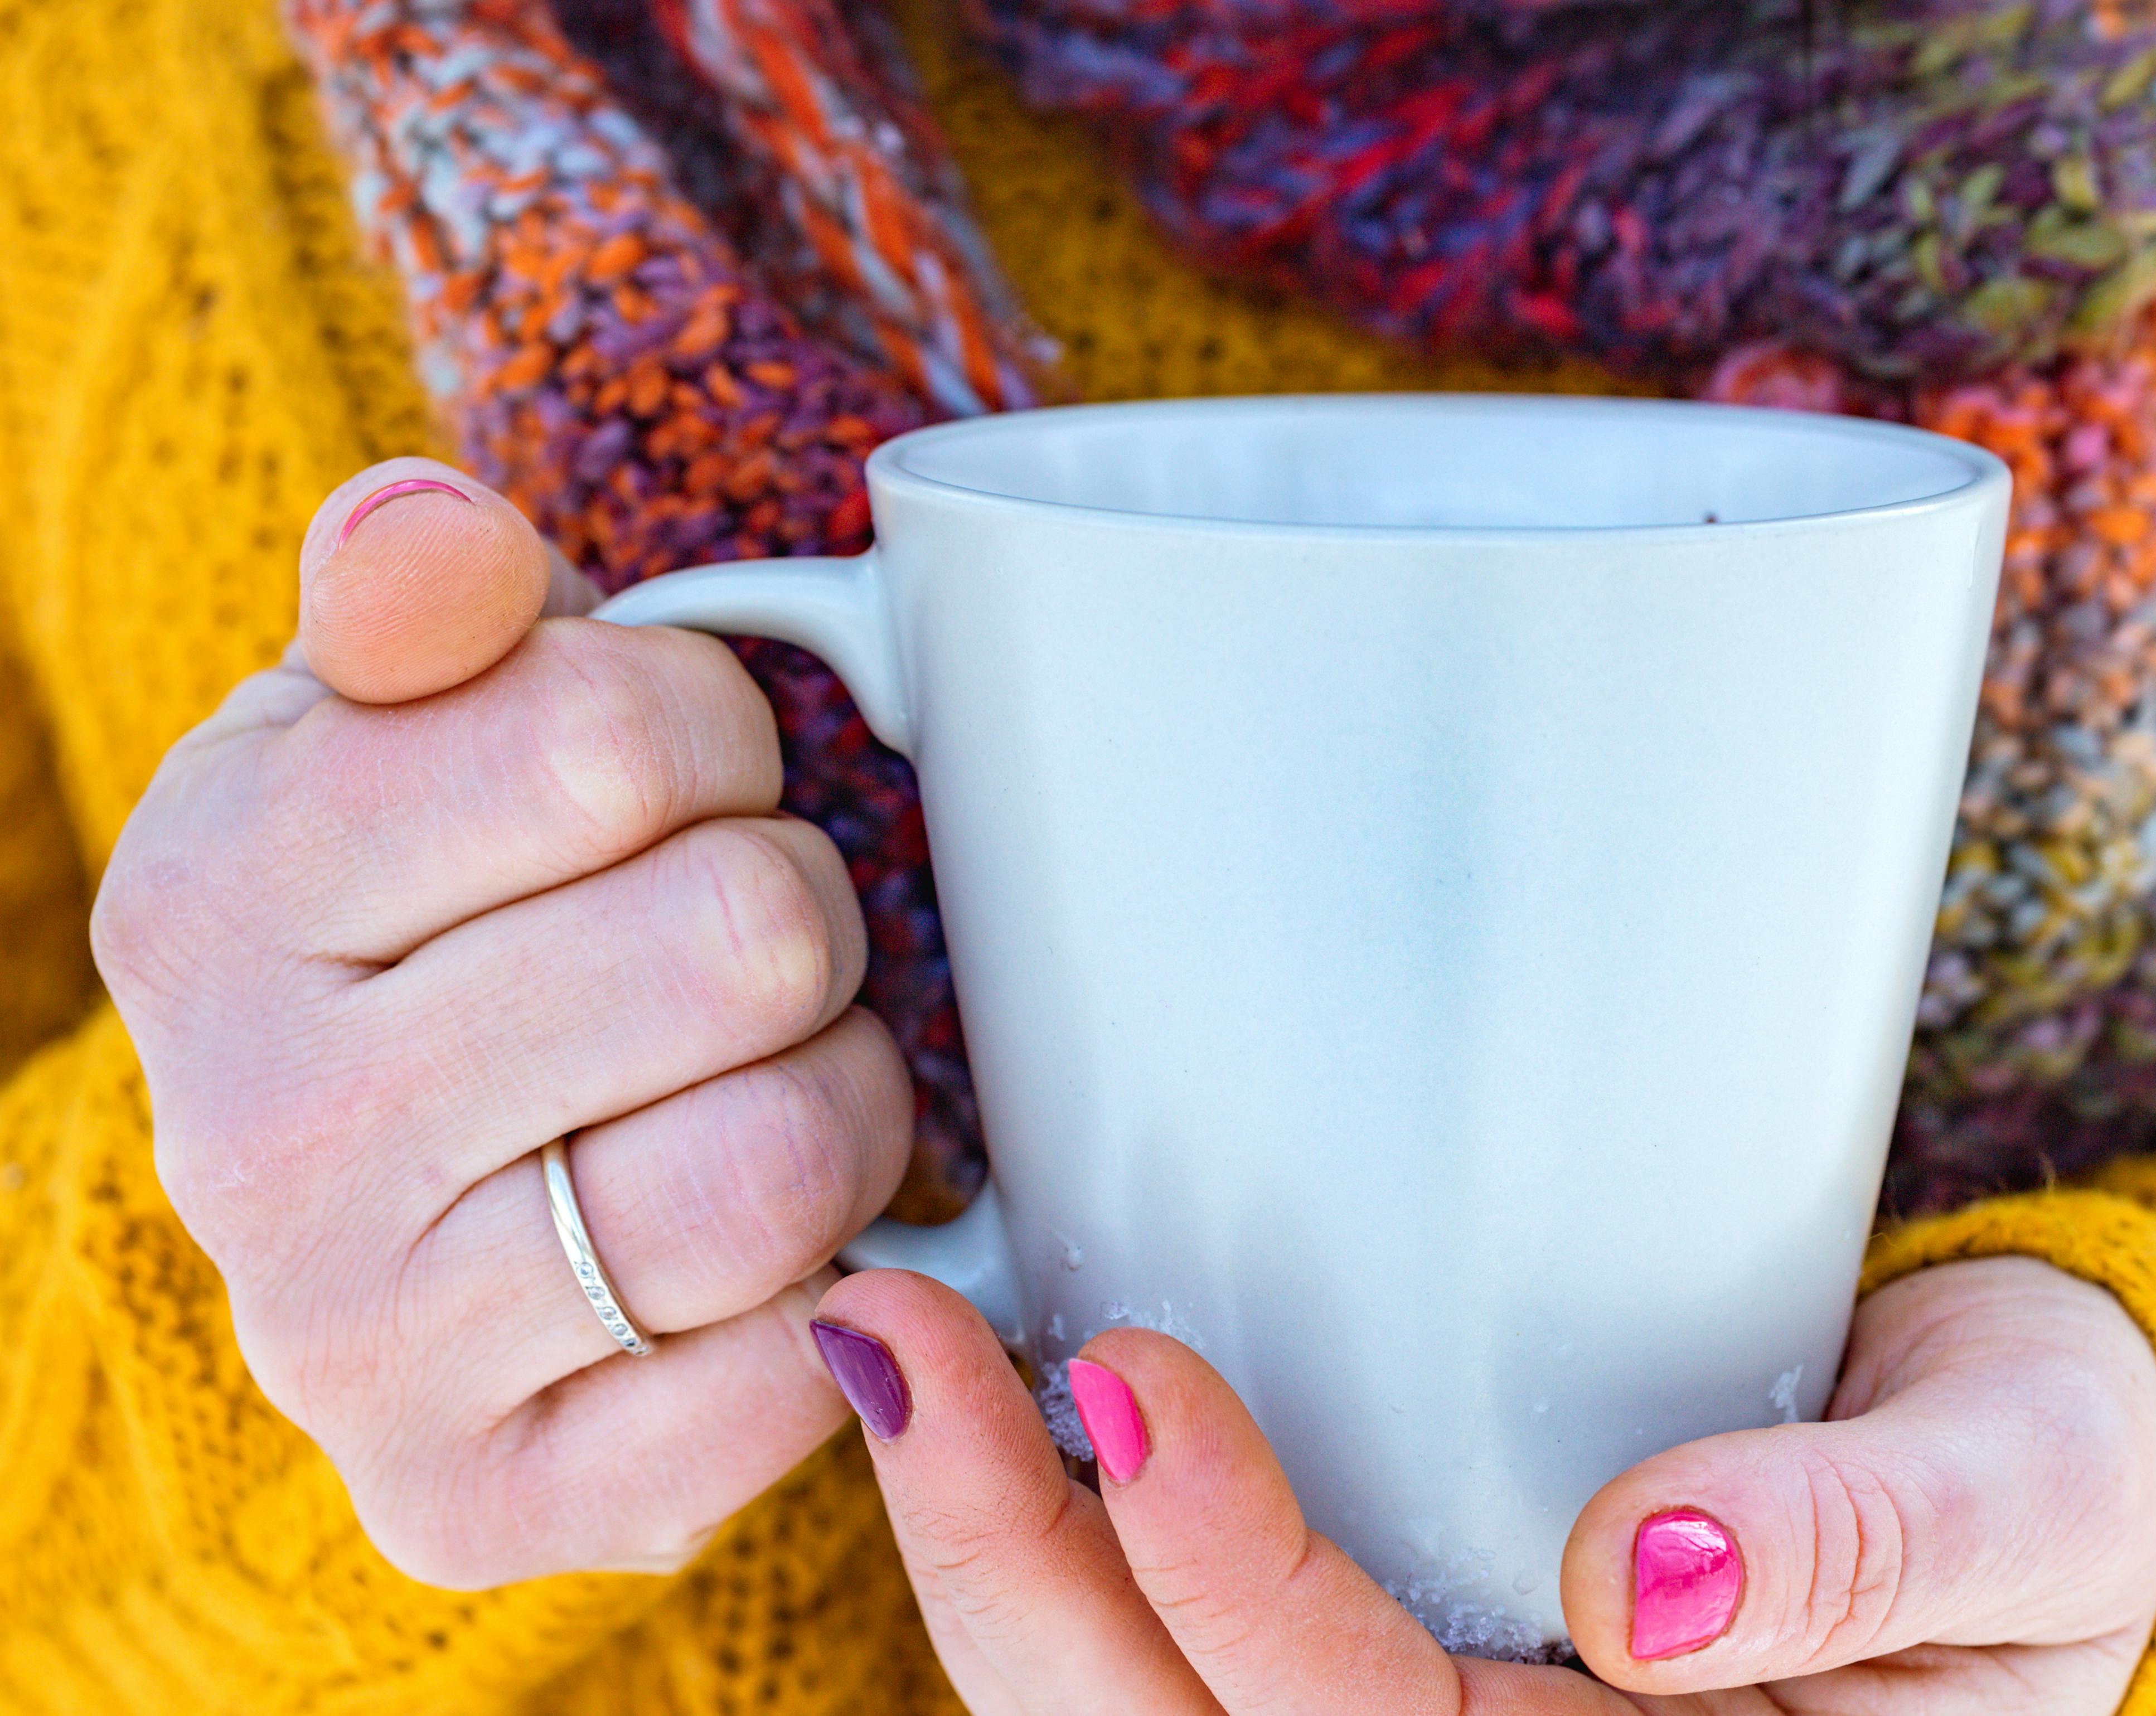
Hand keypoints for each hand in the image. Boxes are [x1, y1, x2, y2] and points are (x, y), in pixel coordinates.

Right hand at [94, 459, 910, 1584]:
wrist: (375, 1196)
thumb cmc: (429, 913)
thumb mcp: (393, 715)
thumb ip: (423, 591)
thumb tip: (436, 537)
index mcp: (216, 897)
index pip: (625, 737)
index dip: (716, 742)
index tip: (667, 789)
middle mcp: (259, 1139)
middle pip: (744, 941)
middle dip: (791, 922)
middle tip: (728, 955)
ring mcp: (361, 1346)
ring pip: (788, 1157)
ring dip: (841, 1100)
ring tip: (756, 1081)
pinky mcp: (486, 1501)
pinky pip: (793, 1364)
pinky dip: (837, 1287)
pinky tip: (755, 1244)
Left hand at [814, 1253, 2155, 1713]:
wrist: (2056, 1471)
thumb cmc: (2065, 1489)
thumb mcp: (2030, 1500)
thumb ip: (1857, 1552)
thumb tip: (1636, 1574)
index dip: (1232, 1586)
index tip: (1130, 1379)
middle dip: (1027, 1580)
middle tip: (898, 1349)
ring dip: (1006, 1557)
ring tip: (892, 1356)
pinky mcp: (1424, 1645)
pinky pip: (1201, 1645)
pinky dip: (1076, 1540)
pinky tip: (999, 1403)